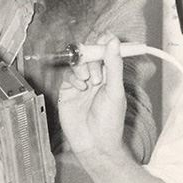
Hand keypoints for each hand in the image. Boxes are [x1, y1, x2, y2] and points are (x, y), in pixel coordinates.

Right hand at [57, 34, 126, 156]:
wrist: (94, 143)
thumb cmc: (110, 121)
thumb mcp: (115, 90)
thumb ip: (114, 65)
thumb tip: (114, 42)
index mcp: (111, 76)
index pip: (106, 52)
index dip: (104, 44)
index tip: (103, 39)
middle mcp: (96, 77)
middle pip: (90, 55)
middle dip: (92, 58)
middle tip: (96, 68)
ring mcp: (81, 84)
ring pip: (78, 64)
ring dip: (83, 68)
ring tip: (90, 82)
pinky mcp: (67, 91)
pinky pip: (68, 76)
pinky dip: (74, 78)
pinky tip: (81, 88)